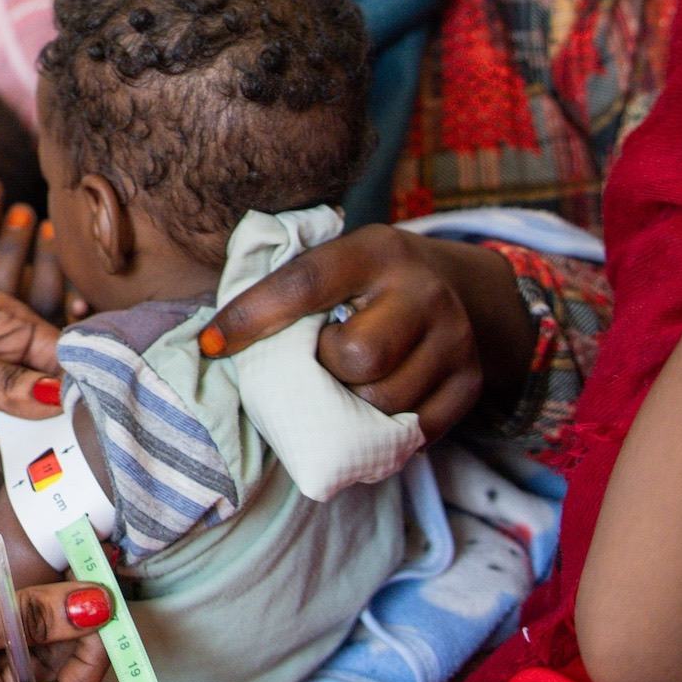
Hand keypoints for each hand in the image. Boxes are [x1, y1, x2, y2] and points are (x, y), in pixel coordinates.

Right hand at [0, 438, 108, 681]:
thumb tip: (93, 607)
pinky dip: (12, 610)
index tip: (105, 612)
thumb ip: (28, 618)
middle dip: (69, 636)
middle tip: (90, 583)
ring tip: (62, 574)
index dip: (88, 661)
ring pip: (21, 655)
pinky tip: (20, 579)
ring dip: (42, 618)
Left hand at [199, 223, 533, 440]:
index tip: (211, 345)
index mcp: (375, 251)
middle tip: (322, 358)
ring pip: (382, 401)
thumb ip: (292, 286)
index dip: (253, 316)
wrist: (462, 289)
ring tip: (348, 383)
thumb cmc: (370, 282)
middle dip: (324, 367)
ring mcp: (454, 339)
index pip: (305, 283)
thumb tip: (213, 341)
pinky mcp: (470, 383)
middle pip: (356, 355)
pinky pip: (415, 430)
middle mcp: (422, 291)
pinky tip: (374, 408)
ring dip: (351, 404)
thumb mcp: (339, 261)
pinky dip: (384, 430)